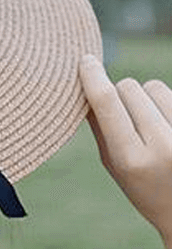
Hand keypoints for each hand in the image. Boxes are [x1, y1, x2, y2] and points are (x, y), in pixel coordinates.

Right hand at [79, 54, 171, 248]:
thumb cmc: (144, 188)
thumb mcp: (113, 165)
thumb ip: (100, 127)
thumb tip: (85, 87)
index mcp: (131, 158)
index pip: (107, 103)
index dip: (93, 78)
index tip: (85, 61)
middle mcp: (162, 144)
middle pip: (128, 88)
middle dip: (118, 94)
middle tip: (121, 116)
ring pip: (153, 86)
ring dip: (144, 97)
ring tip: (149, 123)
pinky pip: (171, 93)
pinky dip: (163, 102)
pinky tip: (165, 124)